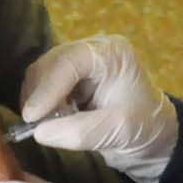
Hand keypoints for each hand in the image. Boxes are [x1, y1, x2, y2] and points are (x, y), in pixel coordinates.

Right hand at [19, 36, 177, 182]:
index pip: (69, 62)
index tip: (31, 117)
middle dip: (39, 94)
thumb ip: (79, 132)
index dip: (46, 88)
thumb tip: (39, 132)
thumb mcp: (116, 131)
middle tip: (35, 124)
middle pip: (50, 63)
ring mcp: (79, 59)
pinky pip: (43, 83)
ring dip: (38, 99)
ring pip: (42, 72)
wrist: (151, 133)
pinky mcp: (70, 74)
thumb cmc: (142, 127)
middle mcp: (92, 48)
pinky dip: (42, 102)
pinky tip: (51, 119)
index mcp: (112, 54)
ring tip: (47, 123)